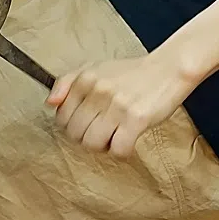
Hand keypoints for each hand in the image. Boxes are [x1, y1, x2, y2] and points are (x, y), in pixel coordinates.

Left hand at [47, 48, 191, 158]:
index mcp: (85, 79)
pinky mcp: (136, 119)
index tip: (86, 123)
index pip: (61, 117)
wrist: (168, 69)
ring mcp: (117, 106)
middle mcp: (98, 91)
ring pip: (92, 144)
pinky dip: (122, 151)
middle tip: (102, 131)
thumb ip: (67, 83)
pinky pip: (118, 149)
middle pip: (75, 134)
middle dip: (86, 137)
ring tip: (114, 136)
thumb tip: (50, 104)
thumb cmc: (132, 73)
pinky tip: (128, 140)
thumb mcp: (96, 68)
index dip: (72, 126)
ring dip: (103, 146)